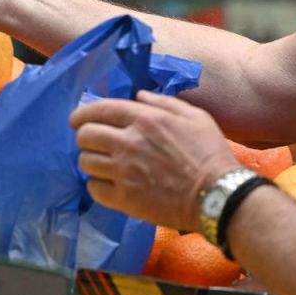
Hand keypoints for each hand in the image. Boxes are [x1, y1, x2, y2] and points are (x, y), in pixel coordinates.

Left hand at [69, 91, 240, 231]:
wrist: (219, 196)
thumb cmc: (210, 153)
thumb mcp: (195, 117)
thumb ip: (163, 102)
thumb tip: (138, 95)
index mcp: (144, 119)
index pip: (98, 110)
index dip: (82, 114)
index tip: (77, 120)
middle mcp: (128, 142)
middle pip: (85, 135)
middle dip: (84, 137)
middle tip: (92, 144)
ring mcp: (124, 172)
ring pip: (85, 161)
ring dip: (90, 161)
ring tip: (101, 165)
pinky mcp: (124, 198)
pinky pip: (93, 188)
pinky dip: (96, 185)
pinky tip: (107, 184)